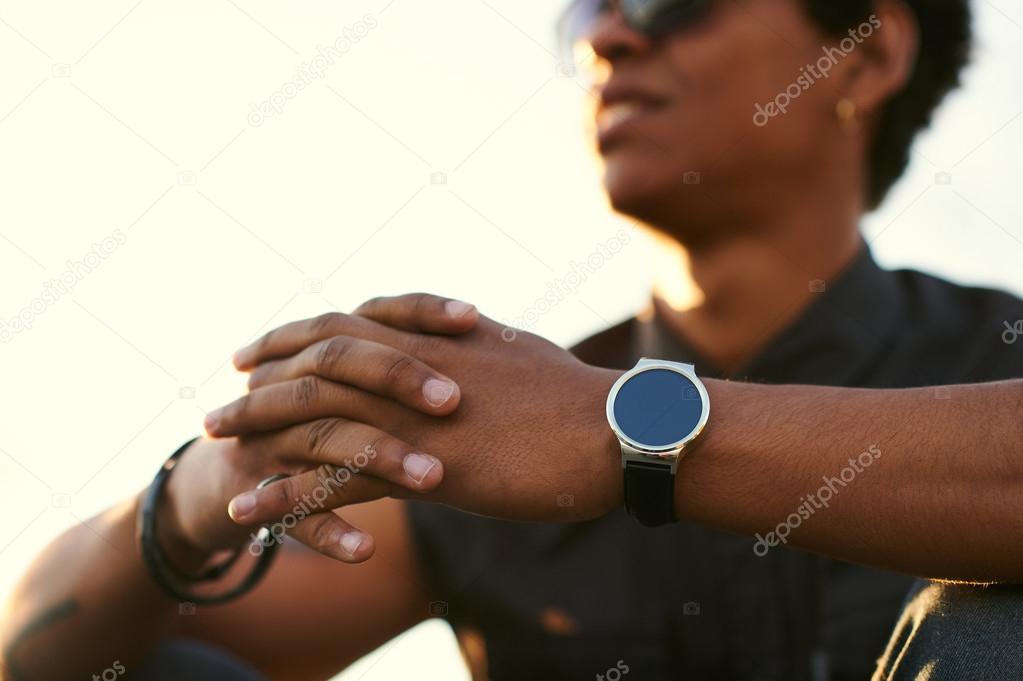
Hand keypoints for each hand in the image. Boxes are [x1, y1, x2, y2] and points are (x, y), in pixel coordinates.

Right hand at [162, 296, 479, 565]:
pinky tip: (366, 550)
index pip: (372, 314)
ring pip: (325, 437)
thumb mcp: (355, 389)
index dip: (419, 312)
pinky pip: (293, 514)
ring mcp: (272, 439)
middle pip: (339, 364)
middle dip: (397, 378)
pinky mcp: (256, 494)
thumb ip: (407, 363)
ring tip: (433, 479)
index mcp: (325, 352)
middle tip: (453, 402)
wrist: (222, 485)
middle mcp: (292, 384)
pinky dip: (328, 532)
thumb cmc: (318, 426)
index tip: (473, 316)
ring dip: (378, 455)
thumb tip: (489, 336)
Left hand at [205, 294, 623, 522]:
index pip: (346, 324)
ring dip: (255, 427)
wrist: (614, 431)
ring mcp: (412, 417)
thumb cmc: (579, 396)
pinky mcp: (421, 469)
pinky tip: (244, 511)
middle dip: (261, 378)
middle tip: (222, 396)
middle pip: (314, 364)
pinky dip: (281, 495)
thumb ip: (479, 345)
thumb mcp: (520, 353)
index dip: (296, 334)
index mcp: (435, 338)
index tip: (263, 347)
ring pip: (311, 415)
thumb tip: (468, 335)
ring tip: (212, 441)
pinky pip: (332, 482)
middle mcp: (412, 368)